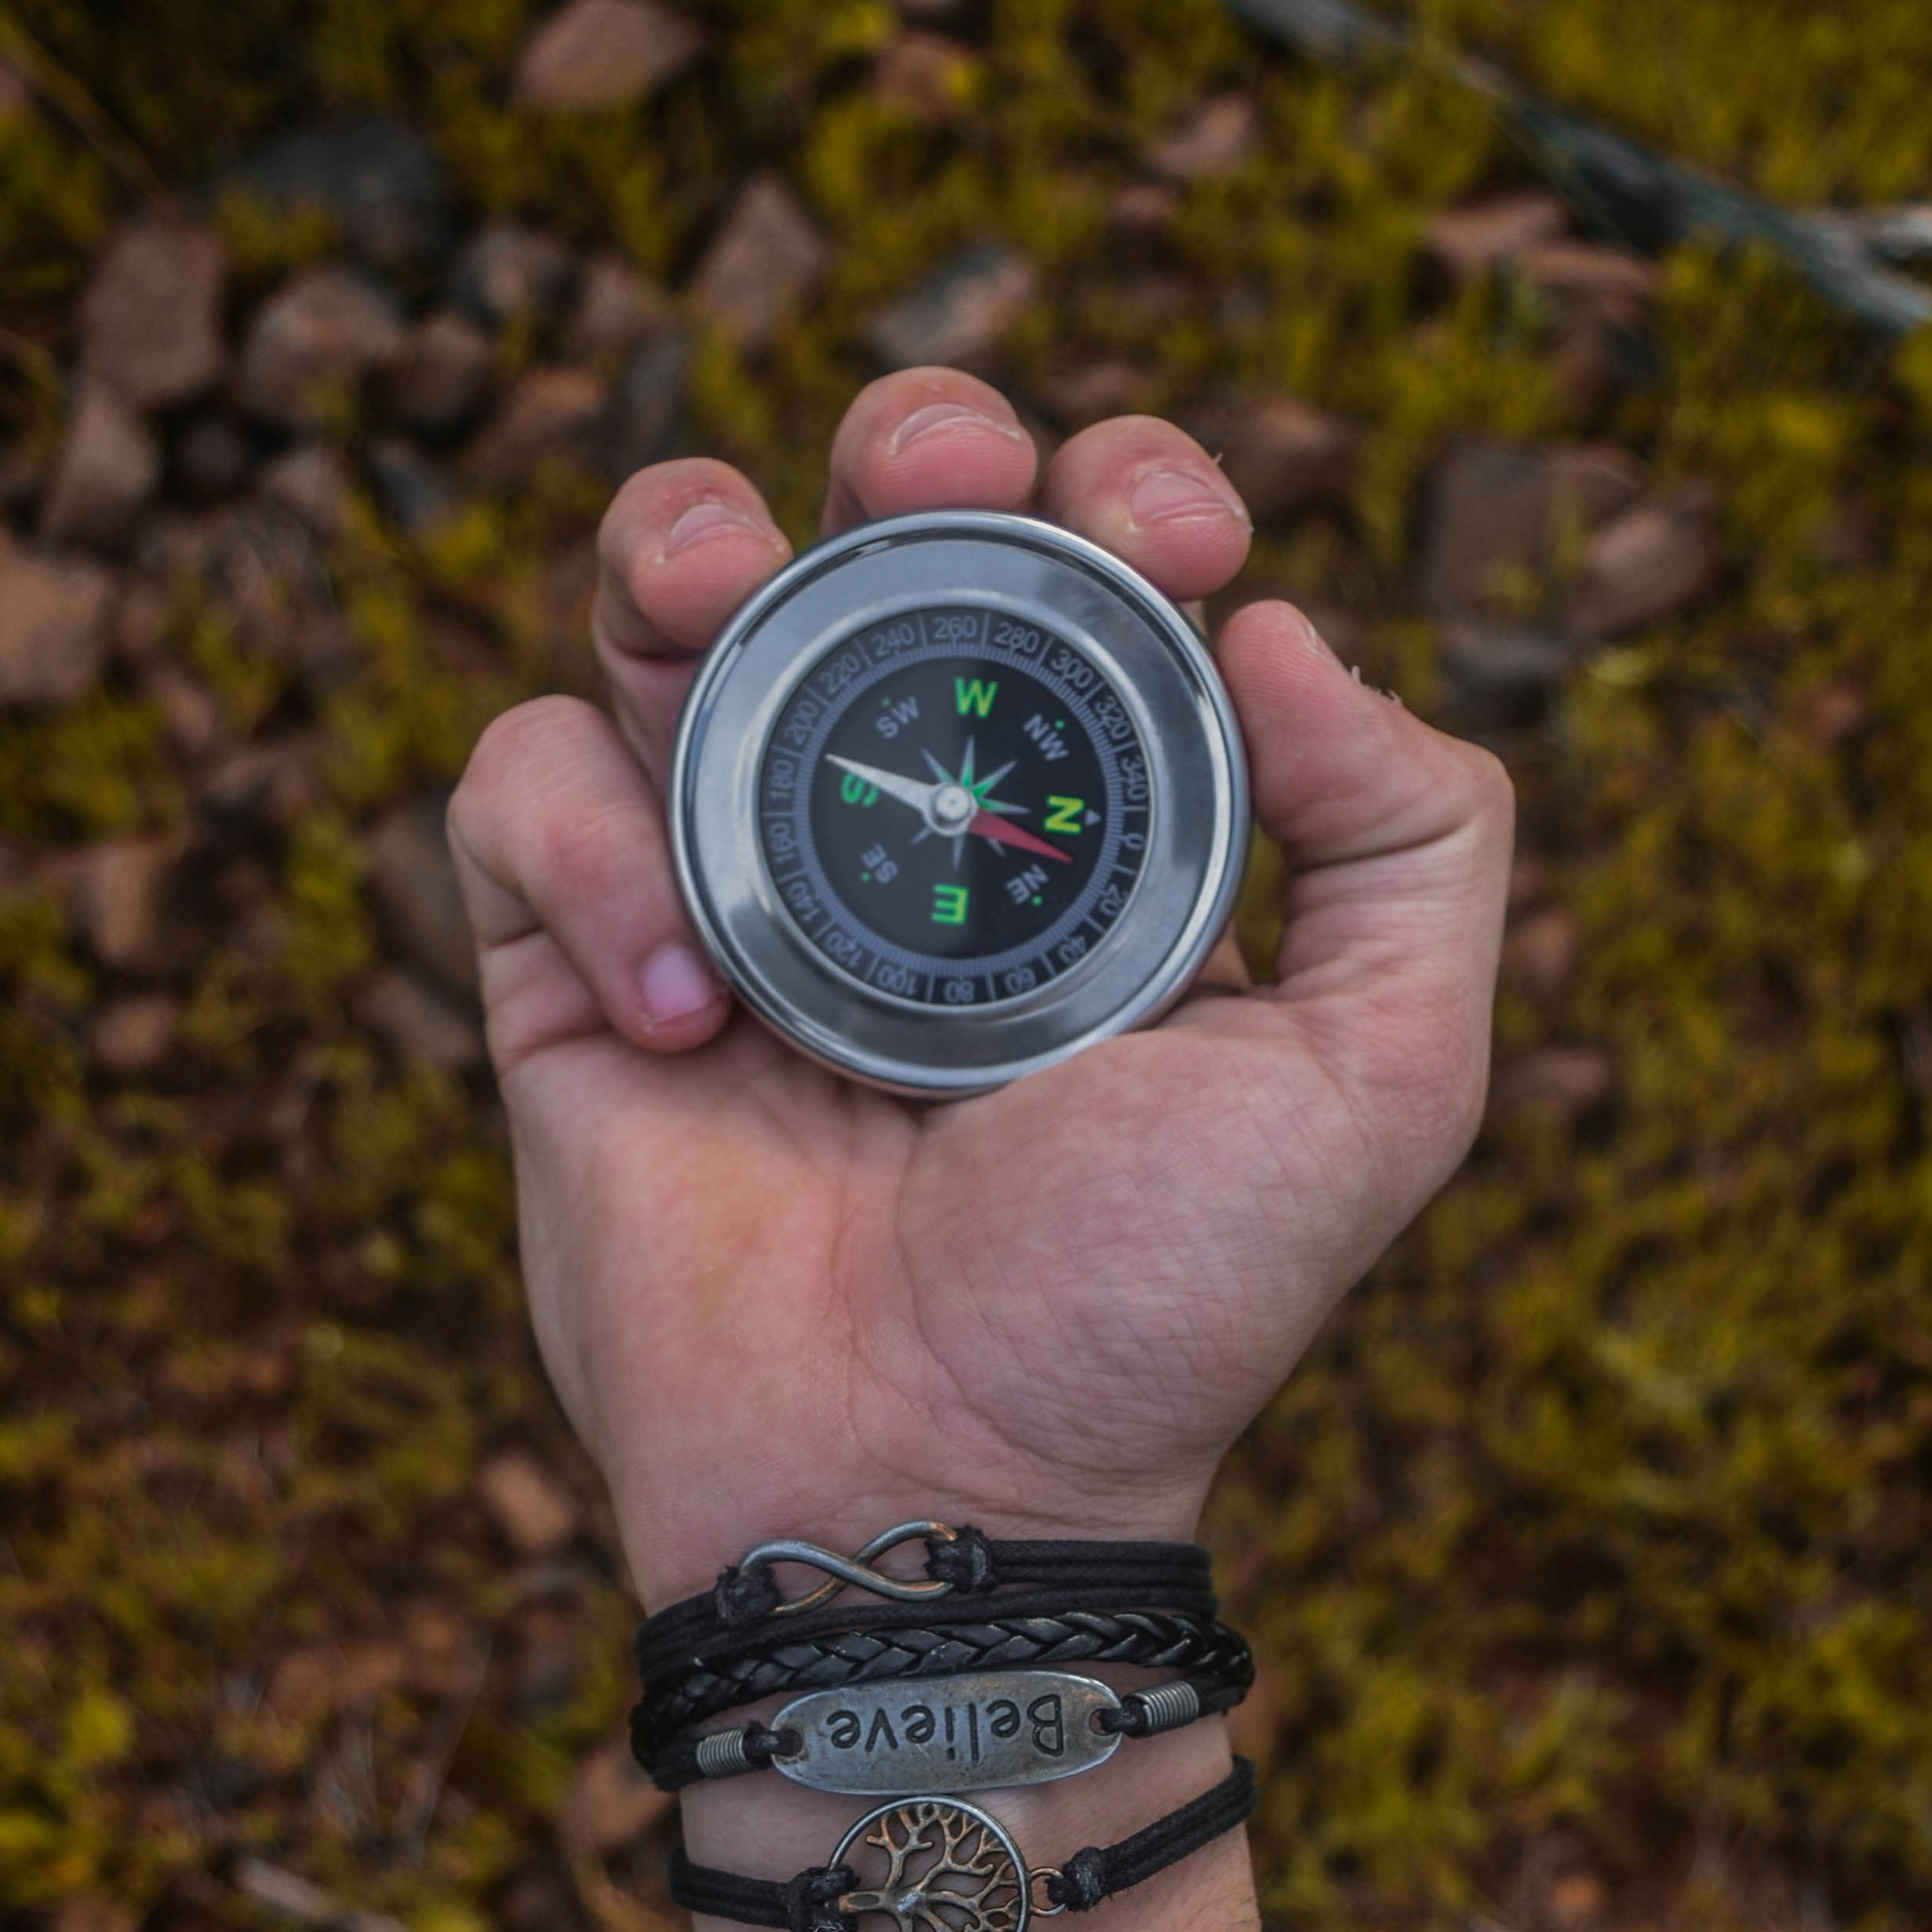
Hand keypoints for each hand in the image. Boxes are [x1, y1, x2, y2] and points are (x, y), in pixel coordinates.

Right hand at [450, 371, 1513, 1608]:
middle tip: (941, 471)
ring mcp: (731, 884)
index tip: (1169, 535)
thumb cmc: (1153, 1311)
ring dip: (681, 541)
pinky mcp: (567, 972)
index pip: (1093, 573)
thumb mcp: (1378, 1085)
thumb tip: (1282, 628)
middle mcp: (909, 827)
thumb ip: (1413, 843)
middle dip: (910, 434)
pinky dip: (581, 846)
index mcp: (1093, 827)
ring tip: (722, 608)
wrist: (938, 1497)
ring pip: (658, 601)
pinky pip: (518, 789)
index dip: (1128, 487)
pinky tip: (681, 1007)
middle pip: (875, 525)